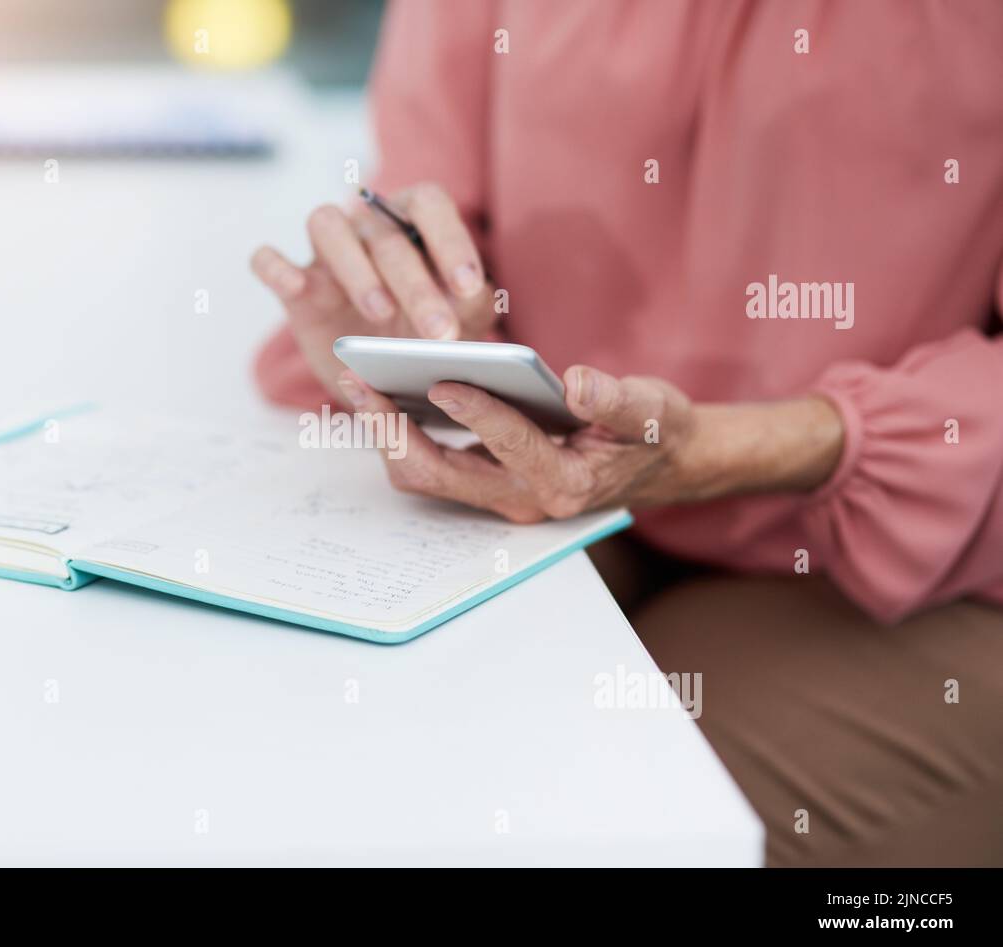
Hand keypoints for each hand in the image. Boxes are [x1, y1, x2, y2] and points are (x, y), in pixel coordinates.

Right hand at [250, 183, 496, 397]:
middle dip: (416, 286)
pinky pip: (268, 260)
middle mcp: (368, 227)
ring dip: (355, 268)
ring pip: (326, 225)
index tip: (467, 287)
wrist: (385, 373)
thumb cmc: (427, 331)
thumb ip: (474, 305)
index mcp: (413, 222)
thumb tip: (471, 297)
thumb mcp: (463, 322)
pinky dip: (274, 266)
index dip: (450, 240)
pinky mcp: (295, 289)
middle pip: (387, 236)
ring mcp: (326, 254)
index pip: (430, 204)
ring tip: (379, 313)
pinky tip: (294, 286)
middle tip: (439, 333)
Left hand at [336, 366, 844, 520]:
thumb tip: (578, 382)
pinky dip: (402, 435)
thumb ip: (616, 399)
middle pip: (440, 475)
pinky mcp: (485, 483)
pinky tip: (382, 393)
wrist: (659, 462)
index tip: (442, 377)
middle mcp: (523, 499)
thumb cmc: (654, 432)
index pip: (508, 444)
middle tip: (359, 381)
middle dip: (394, 430)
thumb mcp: (651, 410)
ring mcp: (499, 496)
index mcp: (564, 483)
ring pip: (424, 478)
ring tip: (357, 384)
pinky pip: (430, 468)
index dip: (475, 411)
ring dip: (387, 435)